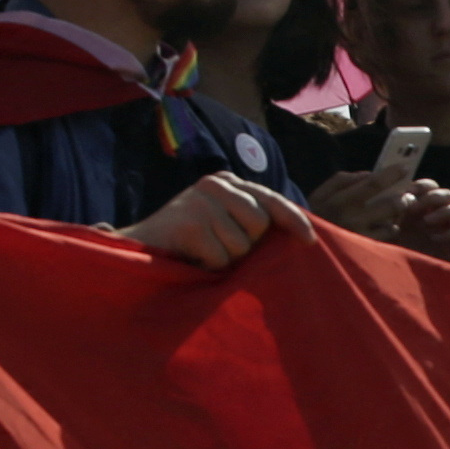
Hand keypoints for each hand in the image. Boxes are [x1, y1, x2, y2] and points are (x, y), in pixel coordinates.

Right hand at [128, 172, 300, 269]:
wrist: (140, 250)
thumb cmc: (191, 243)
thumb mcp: (224, 222)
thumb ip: (253, 220)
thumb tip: (300, 236)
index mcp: (227, 181)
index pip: (271, 199)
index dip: (293, 221)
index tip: (309, 241)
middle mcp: (215, 184)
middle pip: (260, 224)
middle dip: (247, 245)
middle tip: (218, 246)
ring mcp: (200, 201)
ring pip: (242, 245)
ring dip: (226, 259)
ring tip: (204, 252)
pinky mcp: (189, 224)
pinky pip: (222, 259)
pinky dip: (210, 267)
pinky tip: (192, 258)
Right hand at [306, 167, 449, 257]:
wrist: (300, 248)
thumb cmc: (315, 217)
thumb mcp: (320, 194)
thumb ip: (342, 180)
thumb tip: (368, 173)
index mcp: (340, 201)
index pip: (371, 183)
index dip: (391, 174)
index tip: (405, 167)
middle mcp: (351, 220)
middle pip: (390, 205)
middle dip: (404, 198)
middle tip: (408, 195)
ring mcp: (360, 238)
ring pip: (392, 224)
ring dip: (398, 216)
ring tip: (396, 211)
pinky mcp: (364, 252)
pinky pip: (387, 238)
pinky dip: (391, 230)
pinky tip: (385, 226)